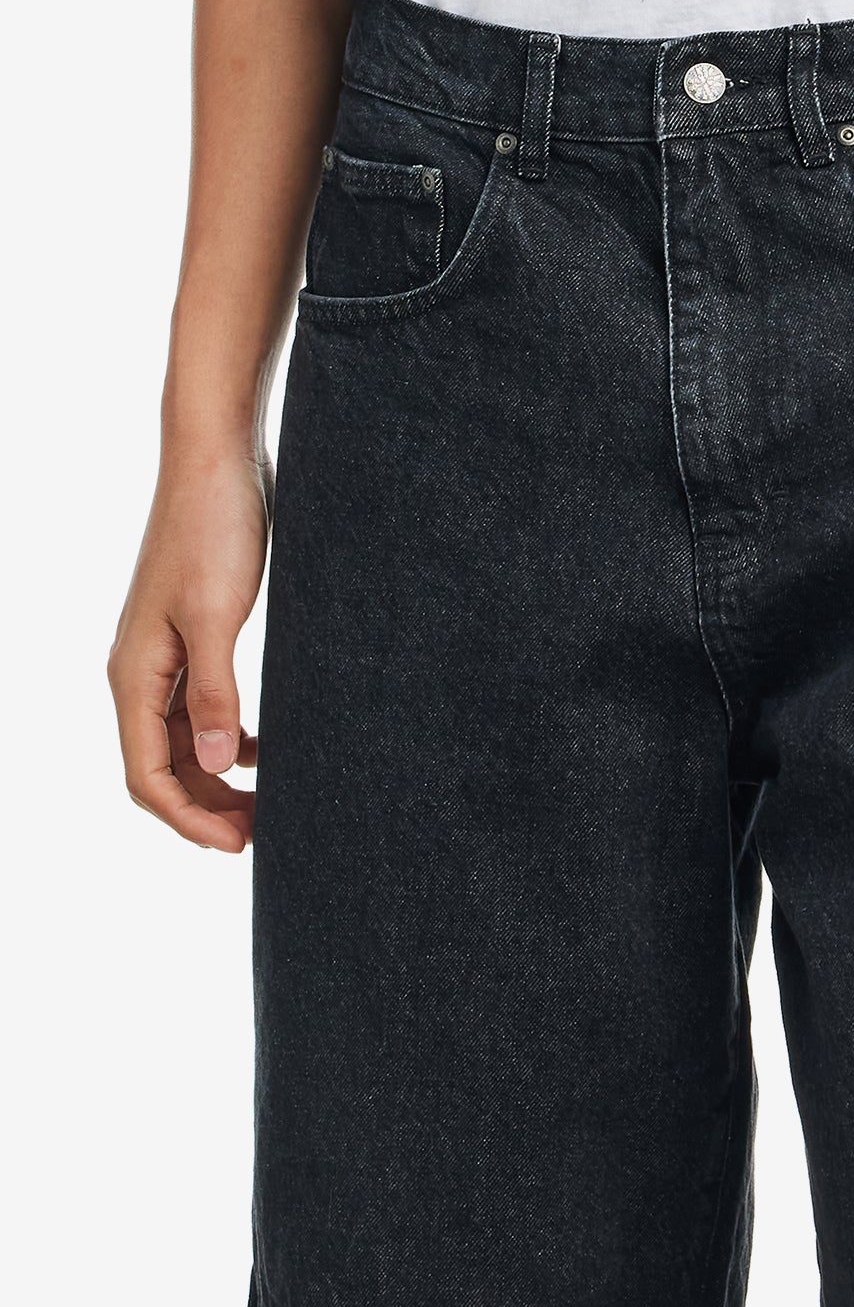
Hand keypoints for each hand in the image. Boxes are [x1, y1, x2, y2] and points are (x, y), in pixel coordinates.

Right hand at [108, 444, 269, 851]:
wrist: (217, 461)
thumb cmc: (214, 529)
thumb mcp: (217, 617)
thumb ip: (216, 694)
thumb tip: (221, 765)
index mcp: (133, 674)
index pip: (147, 776)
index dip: (190, 819)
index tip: (240, 845)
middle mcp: (139, 673)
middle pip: (162, 770)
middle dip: (206, 809)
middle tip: (264, 834)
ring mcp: (163, 658)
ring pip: (182, 745)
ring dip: (218, 780)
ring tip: (266, 804)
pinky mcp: (191, 640)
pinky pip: (199, 713)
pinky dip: (228, 742)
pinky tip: (264, 753)